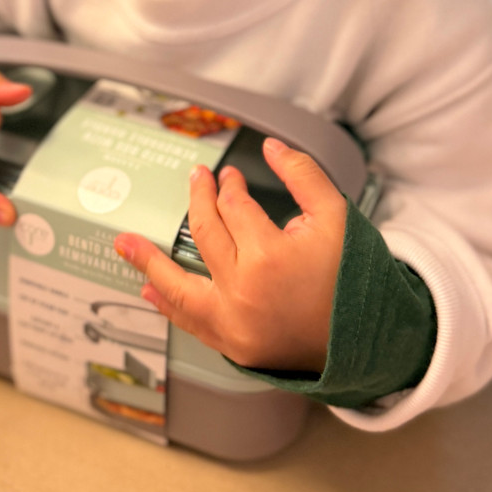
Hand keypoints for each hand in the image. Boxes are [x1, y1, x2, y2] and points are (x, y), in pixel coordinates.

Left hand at [114, 138, 345, 372]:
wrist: (367, 340)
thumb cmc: (352, 277)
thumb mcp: (337, 215)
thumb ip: (303, 173)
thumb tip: (271, 146)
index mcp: (269, 255)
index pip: (234, 207)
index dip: (230, 185)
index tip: (230, 177)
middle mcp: (244, 290)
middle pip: (205, 233)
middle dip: (198, 200)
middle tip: (195, 181)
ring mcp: (235, 323)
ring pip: (180, 286)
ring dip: (149, 262)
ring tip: (124, 243)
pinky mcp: (234, 345)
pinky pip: (191, 321)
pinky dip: (168, 305)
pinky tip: (149, 291)